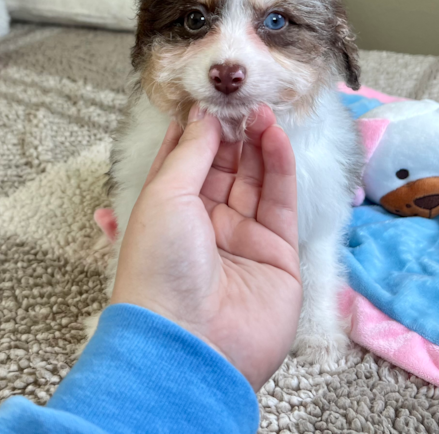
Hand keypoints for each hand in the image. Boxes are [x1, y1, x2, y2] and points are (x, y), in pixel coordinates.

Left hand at [110, 104, 301, 389]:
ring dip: (258, 143)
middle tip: (242, 98)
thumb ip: (190, 153)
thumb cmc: (159, 268)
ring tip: (262, 110)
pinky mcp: (277, 253)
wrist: (189, 342)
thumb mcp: (163, 197)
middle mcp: (203, 224)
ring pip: (254, 180)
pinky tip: (275, 136)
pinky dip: (279, 166)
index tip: (209, 96)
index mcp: (167, 212)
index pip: (184, 161)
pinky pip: (280, 201)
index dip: (197, 129)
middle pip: (223, 167)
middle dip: (232, 132)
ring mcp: (241, 239)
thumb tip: (204, 117)